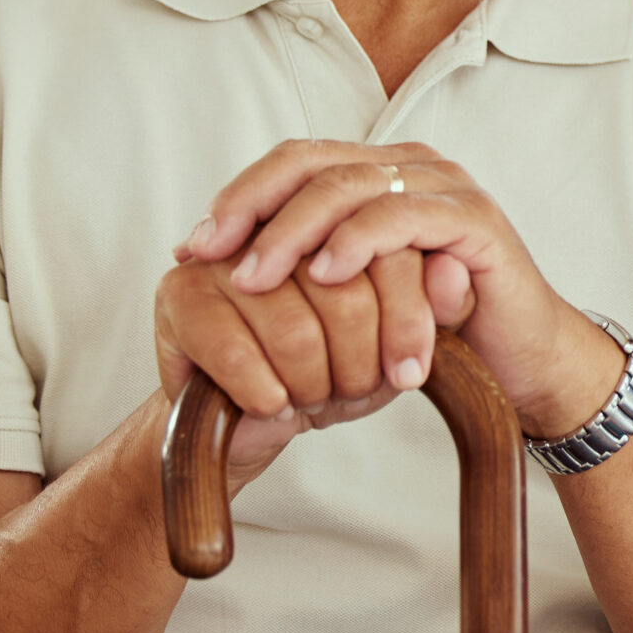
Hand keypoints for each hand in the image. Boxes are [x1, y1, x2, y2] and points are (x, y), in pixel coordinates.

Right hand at [153, 241, 444, 490]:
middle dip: (359, 360)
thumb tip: (455, 271)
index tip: (410, 374)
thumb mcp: (395, 342)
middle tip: (357, 392)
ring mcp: (224, 252)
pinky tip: (275, 407)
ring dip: (312, 382)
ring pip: (293, 326)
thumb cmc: (331, 370)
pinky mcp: (177, 293)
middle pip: (344, 289)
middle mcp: (279, 220)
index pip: (388, 247)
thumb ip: (435, 304)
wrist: (250, 420)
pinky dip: (266, 392)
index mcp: (337, 213)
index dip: (405, 316)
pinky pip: (235, 350)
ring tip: (314, 398)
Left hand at [178, 141, 624, 439]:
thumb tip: (219, 266)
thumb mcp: (358, 297)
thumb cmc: (437, 331)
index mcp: (380, 174)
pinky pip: (403, 217)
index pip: (296, 160)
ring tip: (254, 277)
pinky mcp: (475, 222)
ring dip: (293, 231)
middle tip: (212, 257)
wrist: (521, 362)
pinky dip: (357, 243)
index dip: (240, 196)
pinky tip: (323, 275)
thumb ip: (309, 269)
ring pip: (351, 185)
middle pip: (314, 163)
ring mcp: (447, 188)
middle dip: (252, 209)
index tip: (193, 246)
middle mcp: (412, 167)